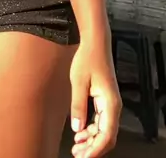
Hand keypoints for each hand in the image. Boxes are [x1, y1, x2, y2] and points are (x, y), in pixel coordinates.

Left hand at [70, 39, 121, 156]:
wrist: (95, 43)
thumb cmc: (88, 59)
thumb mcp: (78, 82)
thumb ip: (78, 106)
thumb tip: (77, 129)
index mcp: (110, 104)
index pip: (107, 135)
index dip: (96, 150)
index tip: (84, 157)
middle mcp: (113, 107)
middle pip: (107, 137)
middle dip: (93, 149)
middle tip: (77, 155)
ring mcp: (110, 104)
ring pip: (104, 131)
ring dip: (91, 141)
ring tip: (76, 147)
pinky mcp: (104, 101)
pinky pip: (100, 122)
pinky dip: (91, 131)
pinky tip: (79, 134)